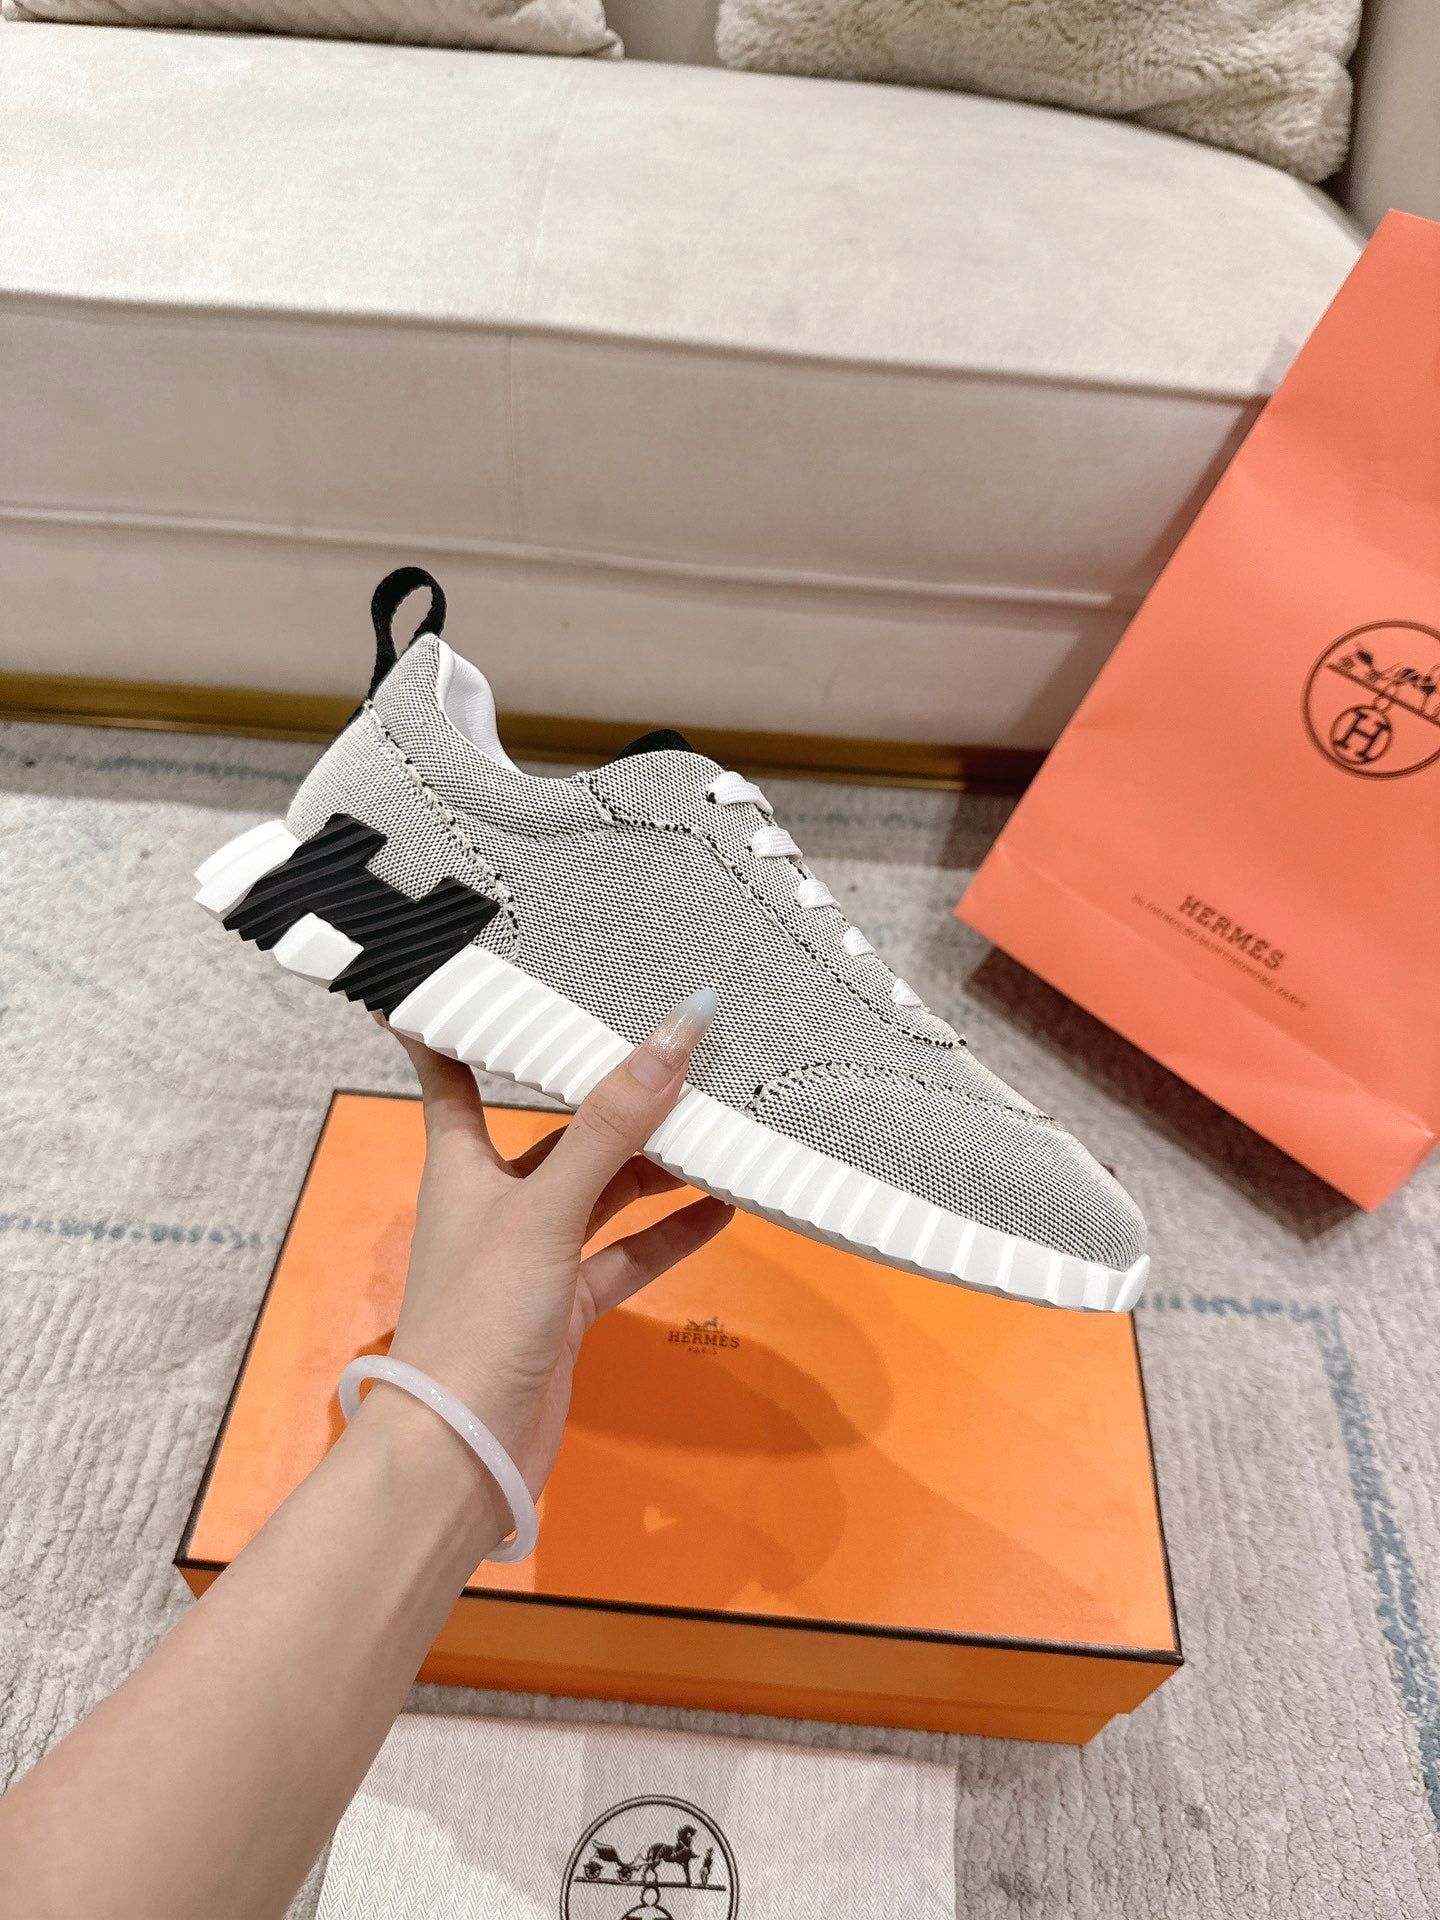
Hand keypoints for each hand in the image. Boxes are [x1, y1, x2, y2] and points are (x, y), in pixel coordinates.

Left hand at [376, 989, 731, 1497]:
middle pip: (558, 1128)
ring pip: (602, 1192)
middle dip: (609, 1092)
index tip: (473, 968)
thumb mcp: (544, 1212)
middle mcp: (496, 1201)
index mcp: (462, 1166)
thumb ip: (611, 1128)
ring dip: (654, 1163)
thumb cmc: (475, 1320)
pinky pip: (627, 1257)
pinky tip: (723, 1208)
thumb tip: (673, 1034)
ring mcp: (534, 1258)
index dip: (460, 1023)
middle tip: (667, 1037)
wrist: (461, 1455)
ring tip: (718, 1118)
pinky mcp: (566, 1309)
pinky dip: (670, 1234)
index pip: (452, 1072)